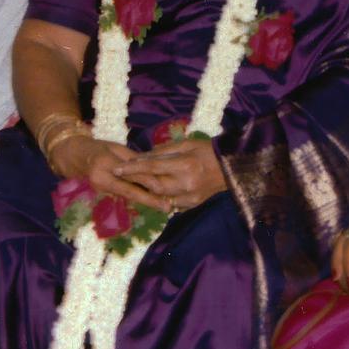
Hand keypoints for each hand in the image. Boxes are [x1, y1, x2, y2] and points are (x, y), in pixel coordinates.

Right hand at [48, 137, 167, 210]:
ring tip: (162, 207)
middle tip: (166, 207)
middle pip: (129, 191)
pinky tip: (148, 204)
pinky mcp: (100, 194)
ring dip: (144, 202)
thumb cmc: (95, 147)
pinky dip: (135, 200)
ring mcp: (98, 189)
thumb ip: (132, 159)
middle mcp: (100, 179)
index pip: (129, 174)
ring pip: (126, 196)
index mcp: (105, 163)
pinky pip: (120, 197)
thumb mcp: (114, 147)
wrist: (70, 155)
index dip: (147, 182)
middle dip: (149, 200)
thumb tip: (151, 169)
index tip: (163, 188)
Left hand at [112, 140, 226, 211]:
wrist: (231, 168)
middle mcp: (186, 184)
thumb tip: (143, 156)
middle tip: (121, 176)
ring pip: (160, 197)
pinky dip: (160, 198)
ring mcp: (190, 197)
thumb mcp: (186, 143)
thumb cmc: (208, 150)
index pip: (153, 167)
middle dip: (136, 181)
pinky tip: (153, 192)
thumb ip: (164, 151)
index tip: (117, 168)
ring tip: (134, 184)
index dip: (133, 168)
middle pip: (154, 186)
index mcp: (185, 165)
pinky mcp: (192, 204)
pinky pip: (171, 203)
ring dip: (146, 191)